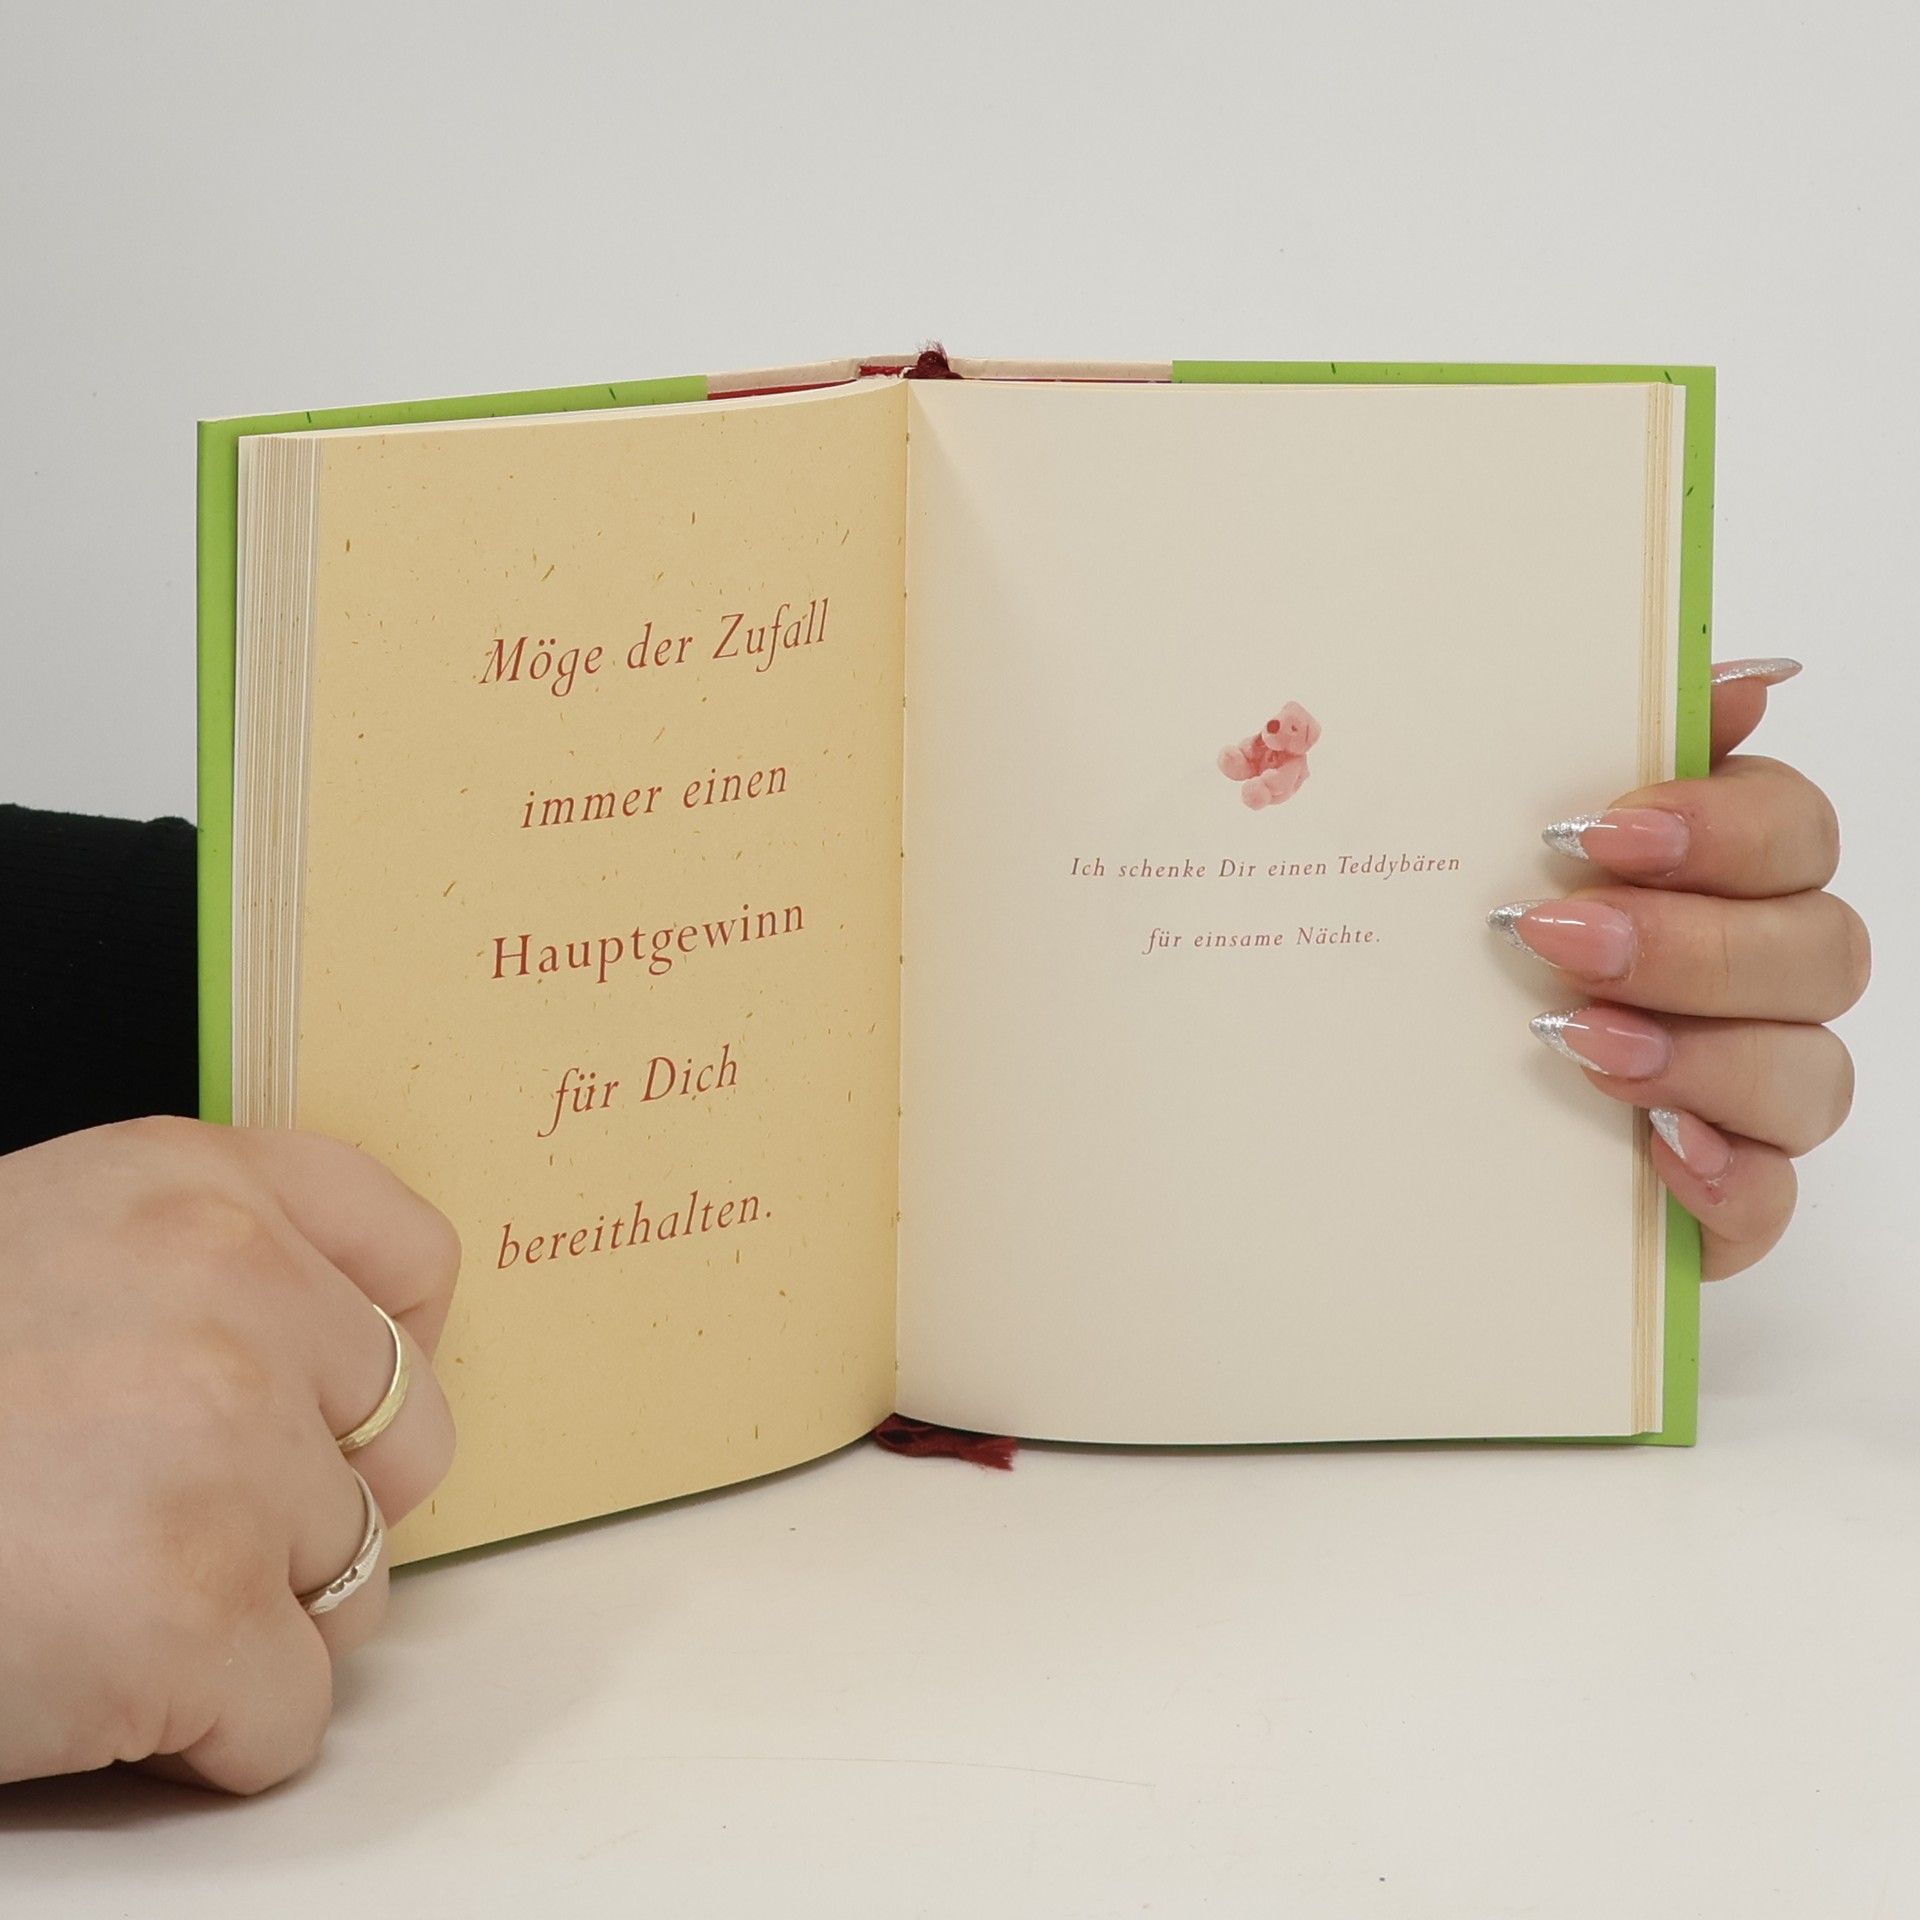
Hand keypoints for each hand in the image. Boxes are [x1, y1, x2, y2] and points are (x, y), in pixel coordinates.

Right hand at [0, 1118, 458, 1791]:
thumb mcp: (39, 1252)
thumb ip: (202, 1275)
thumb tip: (356, 1360)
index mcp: (193, 1189)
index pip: (415, 1259)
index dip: (389, 1357)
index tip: (342, 1410)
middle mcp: (234, 1294)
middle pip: (411, 1436)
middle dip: (321, 1506)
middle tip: (191, 1534)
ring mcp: (225, 1452)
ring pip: (360, 1579)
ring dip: (259, 1623)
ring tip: (115, 1606)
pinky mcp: (192, 1612)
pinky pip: (295, 1713)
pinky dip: (215, 1738)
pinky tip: (103, 1695)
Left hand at [1491, 659, 1867, 1278]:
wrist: (1384, 1110)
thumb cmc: (1450, 958)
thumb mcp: (1486, 844)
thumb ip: (1601, 752)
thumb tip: (1744, 677)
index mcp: (1720, 882)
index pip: (1796, 829)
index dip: (1721, 825)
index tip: (1601, 829)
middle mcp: (1757, 985)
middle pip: (1820, 948)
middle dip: (1692, 941)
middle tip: (1558, 936)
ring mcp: (1749, 1100)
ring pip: (1813, 1074)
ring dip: (1703, 1054)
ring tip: (1577, 1042)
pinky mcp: (1722, 1202)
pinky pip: (1773, 1203)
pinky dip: (1728, 1180)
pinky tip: (1660, 1153)